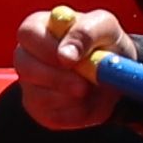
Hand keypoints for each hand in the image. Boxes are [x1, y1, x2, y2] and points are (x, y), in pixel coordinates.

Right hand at [10, 3, 130, 126]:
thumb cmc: (104, 42)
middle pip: (26, 68)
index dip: (47, 48)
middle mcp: (26, 56)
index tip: (70, 60)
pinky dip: (78, 112)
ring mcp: (30, 85)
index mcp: (38, 28)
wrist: (116, 73)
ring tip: (93, 86)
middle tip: (83, 86)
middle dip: (58, 79)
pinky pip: (55, 116)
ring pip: (41, 96)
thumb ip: (86, 32)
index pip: (28, 33)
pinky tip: (88, 100)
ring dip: (73, 96)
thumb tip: (65, 55)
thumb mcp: (104, 26)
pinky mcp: (40, 111)